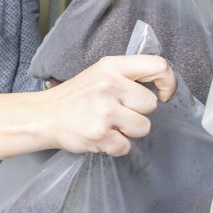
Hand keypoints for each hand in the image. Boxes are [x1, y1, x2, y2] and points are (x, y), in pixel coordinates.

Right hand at [39, 54, 175, 155]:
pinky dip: (115, 146)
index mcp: (112, 66)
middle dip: (139, 113)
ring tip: (109, 125)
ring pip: (143, 127)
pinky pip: (126, 146)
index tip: (163, 95)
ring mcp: (104, 110)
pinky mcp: (100, 133)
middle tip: (118, 113)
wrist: (44, 116)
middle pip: (151, 105)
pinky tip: (100, 136)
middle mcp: (109, 85)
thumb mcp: (100, 73)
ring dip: (129, 132)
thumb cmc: (76, 97)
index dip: (168, 82)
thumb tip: (160, 87)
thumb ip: (127, 75)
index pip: (158, 66)